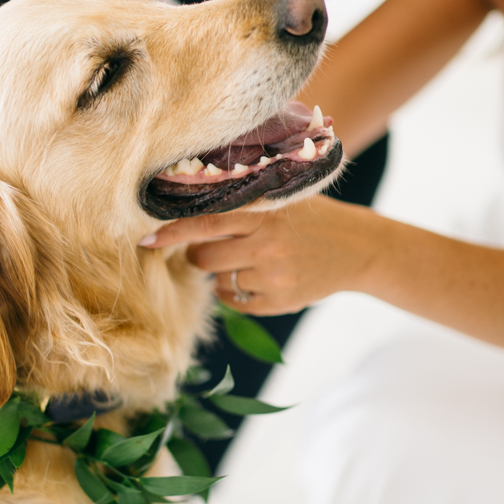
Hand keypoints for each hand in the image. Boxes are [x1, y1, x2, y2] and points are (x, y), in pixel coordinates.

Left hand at [139, 195, 373, 315]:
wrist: (359, 249)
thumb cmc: (312, 218)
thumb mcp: (283, 200)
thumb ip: (242, 201)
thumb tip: (187, 203)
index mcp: (264, 216)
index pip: (205, 222)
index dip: (172, 232)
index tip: (145, 239)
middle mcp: (266, 248)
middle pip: (203, 259)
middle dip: (199, 255)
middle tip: (217, 245)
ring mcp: (273, 279)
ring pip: (218, 281)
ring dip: (223, 272)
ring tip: (251, 258)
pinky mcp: (279, 303)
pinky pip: (235, 301)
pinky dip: (236, 291)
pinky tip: (258, 277)